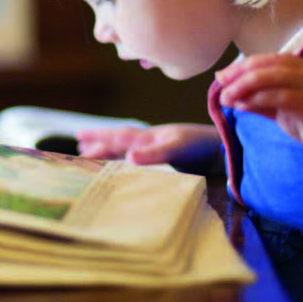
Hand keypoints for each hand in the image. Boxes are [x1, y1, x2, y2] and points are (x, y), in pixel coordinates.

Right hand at [76, 123, 221, 165]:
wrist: (224, 148)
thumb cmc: (201, 146)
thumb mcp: (176, 149)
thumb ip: (153, 153)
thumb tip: (127, 157)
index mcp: (149, 137)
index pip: (118, 138)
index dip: (98, 138)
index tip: (78, 137)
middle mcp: (151, 140)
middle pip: (119, 140)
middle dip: (100, 142)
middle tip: (78, 145)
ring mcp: (160, 146)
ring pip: (128, 148)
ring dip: (112, 150)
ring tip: (96, 153)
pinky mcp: (169, 156)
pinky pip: (141, 156)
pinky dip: (128, 159)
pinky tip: (127, 164)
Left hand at [215, 53, 302, 161]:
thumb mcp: (285, 109)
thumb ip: (262, 100)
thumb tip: (232, 95)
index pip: (270, 59)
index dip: (244, 65)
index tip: (224, 76)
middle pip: (268, 64)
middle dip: (240, 73)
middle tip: (221, 83)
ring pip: (270, 77)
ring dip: (243, 86)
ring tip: (226, 97)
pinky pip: (277, 96)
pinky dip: (256, 99)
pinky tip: (242, 105)